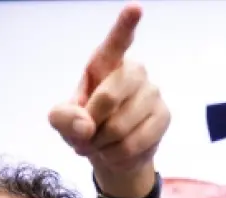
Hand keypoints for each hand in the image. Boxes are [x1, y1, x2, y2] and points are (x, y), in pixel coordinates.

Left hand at [48, 3, 170, 197]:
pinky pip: (135, 143)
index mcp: (106, 63)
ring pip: (121, 126)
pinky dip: (116, 155)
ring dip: (102, 144)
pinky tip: (116, 152)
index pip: (116, 41)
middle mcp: (134, 71)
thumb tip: (86, 126)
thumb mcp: (62, 121)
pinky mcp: (164, 116)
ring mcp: (152, 93)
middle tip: (85, 136)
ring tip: (100, 145)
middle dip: (90, 124)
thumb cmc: (85, 125)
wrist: (111, 152)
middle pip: (108, 97)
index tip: (135, 8)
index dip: (125, 25)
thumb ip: (63, 118)